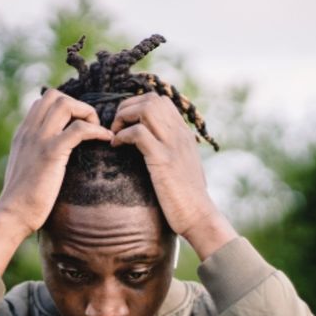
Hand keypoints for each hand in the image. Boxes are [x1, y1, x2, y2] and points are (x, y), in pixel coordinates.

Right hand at [0, 90, 112, 274]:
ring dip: (87, 113)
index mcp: (23, 133)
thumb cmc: (22, 199)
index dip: (65, 107)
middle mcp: (29, 131)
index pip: (43, 102)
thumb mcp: (26, 169)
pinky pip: (79, 129)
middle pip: (54, 96)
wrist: (13, 214)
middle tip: (89, 127)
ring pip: (66, 104)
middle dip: (77, 105)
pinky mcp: (51, 153)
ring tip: (97, 131)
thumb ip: (34, 155)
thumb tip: (51, 157)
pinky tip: (106, 140)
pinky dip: (97, 130)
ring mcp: (39, 140)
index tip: (79, 126)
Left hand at [110, 92, 237, 259]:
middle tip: (116, 127)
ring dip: (124, 117)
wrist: (199, 216)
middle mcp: (180, 134)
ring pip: (146, 108)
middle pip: (151, 99)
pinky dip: (122, 135)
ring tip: (115, 134)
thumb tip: (151, 148)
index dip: (137, 106)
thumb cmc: (186, 198)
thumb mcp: (181, 167)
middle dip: (127, 107)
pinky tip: (116, 147)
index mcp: (184, 134)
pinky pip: (138, 133)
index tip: (125, 124)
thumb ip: (170, 152)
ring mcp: (172, 145)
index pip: (160, 101)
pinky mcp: (163, 160)